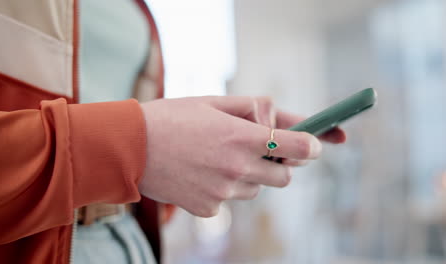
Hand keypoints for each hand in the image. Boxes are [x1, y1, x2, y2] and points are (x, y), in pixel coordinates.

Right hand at [139, 96, 342, 216]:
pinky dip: (223, 188)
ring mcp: (223, 193)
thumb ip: (254, 108)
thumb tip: (281, 118)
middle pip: (283, 177)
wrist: (129, 147)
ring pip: (255, 189)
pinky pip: (229, 200)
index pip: (299, 147)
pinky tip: (201, 172)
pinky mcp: (208, 209)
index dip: (313, 145)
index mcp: (242, 137)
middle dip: (280, 164)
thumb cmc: (172, 117)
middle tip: (261, 150)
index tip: (315, 144)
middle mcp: (237, 169)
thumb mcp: (214, 102)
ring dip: (249, 175)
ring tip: (218, 158)